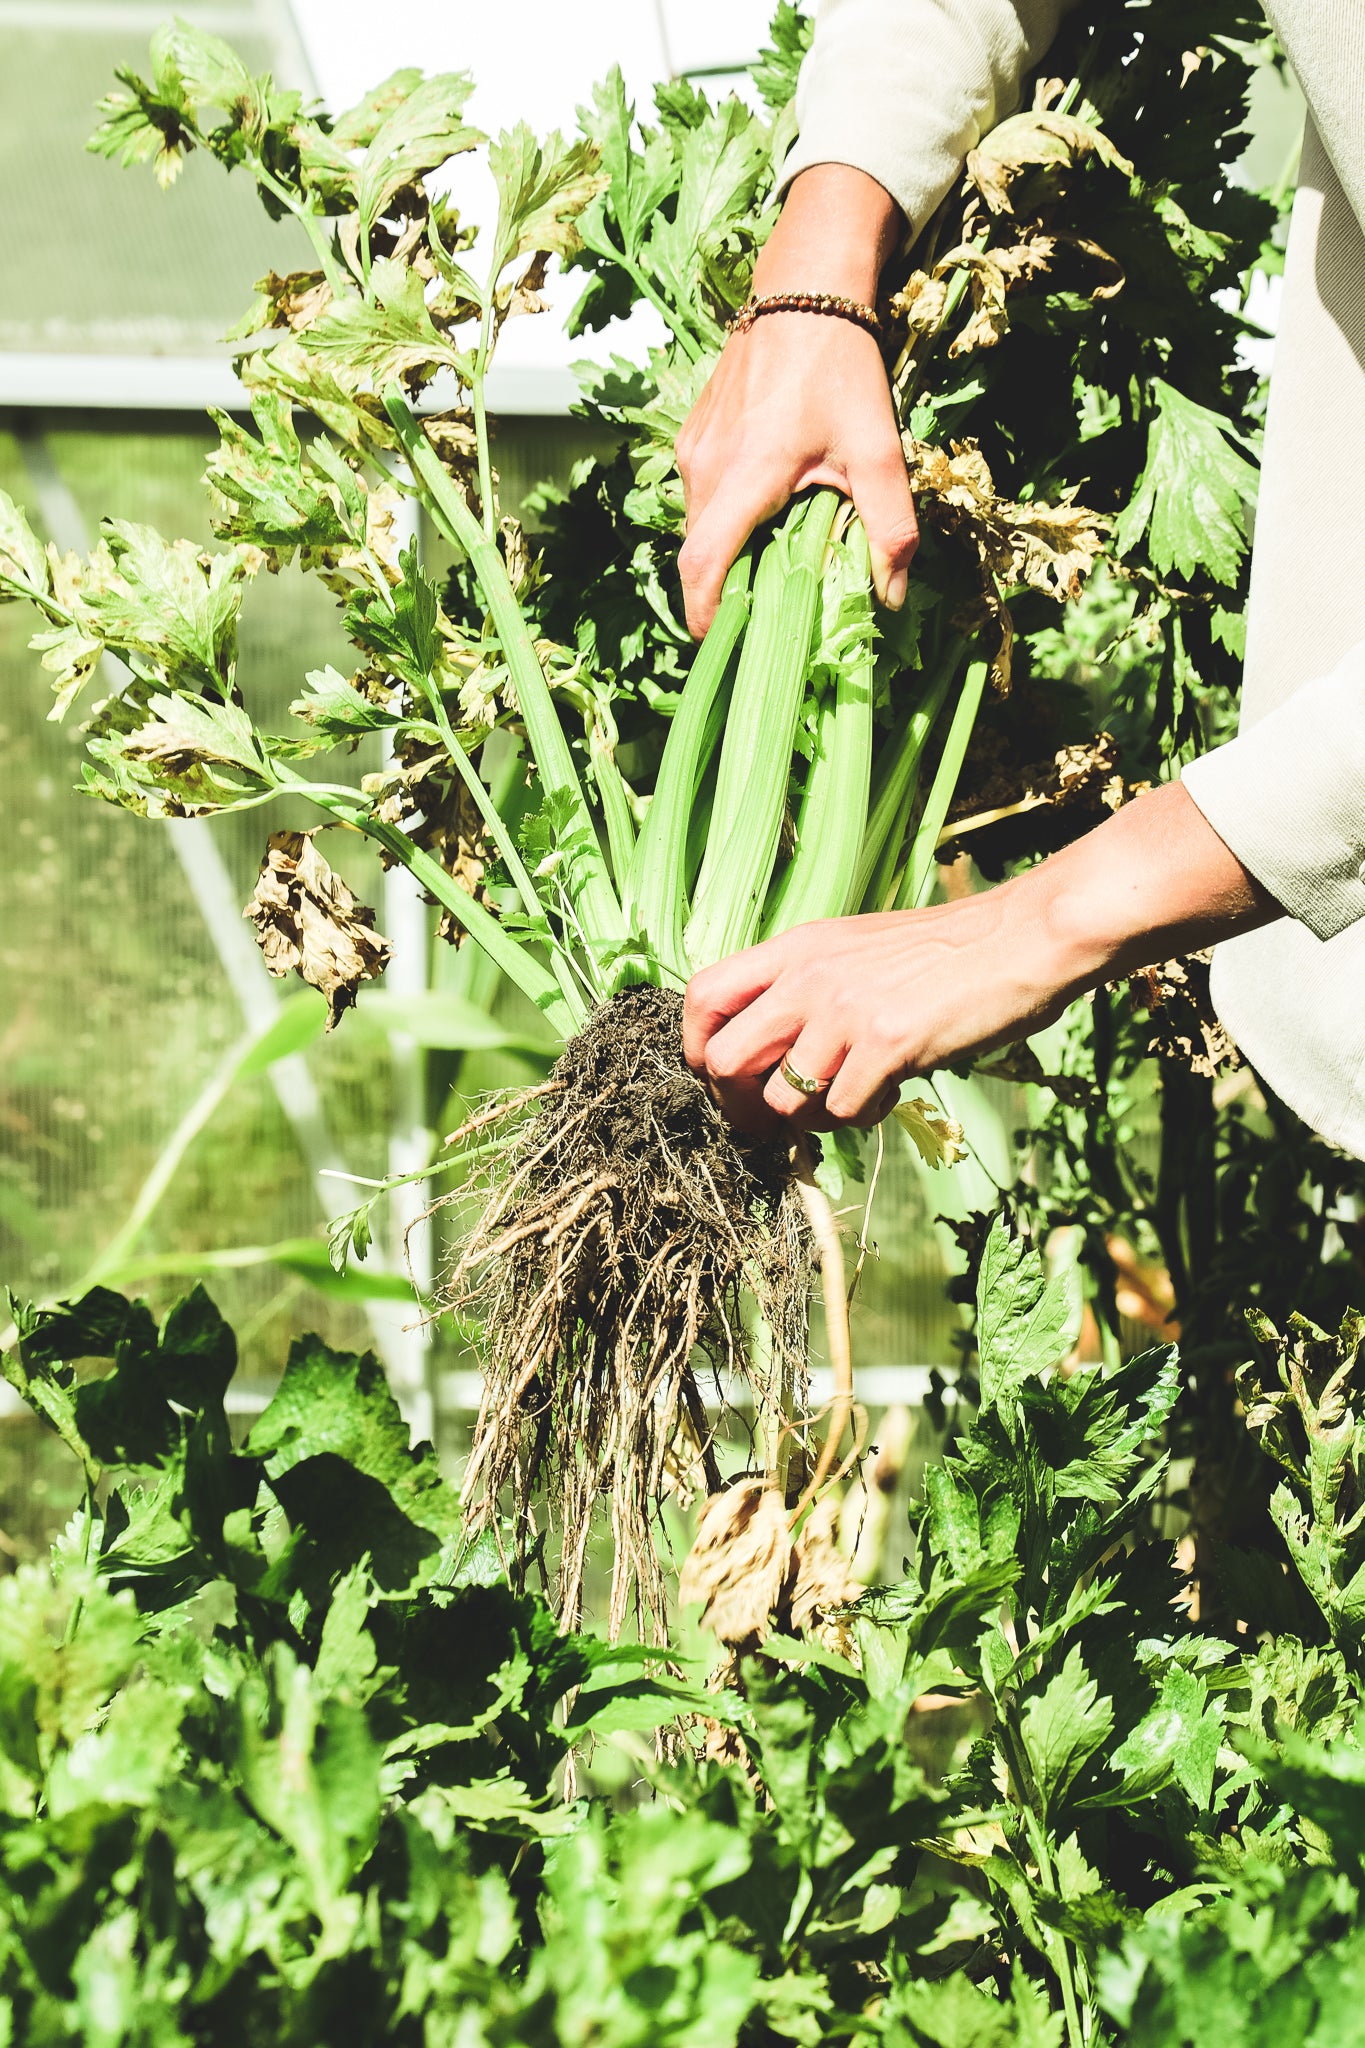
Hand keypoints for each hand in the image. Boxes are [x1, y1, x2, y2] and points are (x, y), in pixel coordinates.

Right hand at [676, 166, 917, 637]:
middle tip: (763, 616)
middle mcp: (704, 466)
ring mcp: (693, 449)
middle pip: (699, 552)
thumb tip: (892, 595)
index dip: (706, 613)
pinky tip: (764, 518)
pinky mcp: (693, 435)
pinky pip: (700, 496)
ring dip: (727, 552)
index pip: (703, 564)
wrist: (806, 289)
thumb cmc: (842, 367)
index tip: (721, 646)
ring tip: (770, 566)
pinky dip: (725, 520)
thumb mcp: (878, 449)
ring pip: (699, 525)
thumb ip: (890, 526)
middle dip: (724, 590)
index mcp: (744, 476)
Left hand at [683, 783, 1280, 1136]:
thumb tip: (773, 1050)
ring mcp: (843, 1010)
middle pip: (722, 1062)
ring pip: (781, 1100)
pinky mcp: (886, 1043)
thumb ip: (809, 986)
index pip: (700, 996)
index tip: (723, 1079)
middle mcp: (807, 976)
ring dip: (810, 1120)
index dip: (695, 1048)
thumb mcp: (858, 948)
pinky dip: (865, 1117)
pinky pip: (844, 1112)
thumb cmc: (947, 951)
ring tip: (850, 1101)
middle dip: (740, 1108)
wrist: (1021, 938)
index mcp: (795, 949)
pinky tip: (893, 1092)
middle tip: (775, 1123)